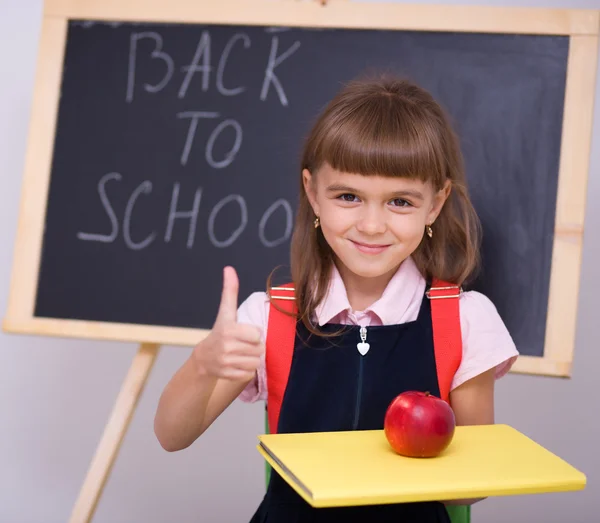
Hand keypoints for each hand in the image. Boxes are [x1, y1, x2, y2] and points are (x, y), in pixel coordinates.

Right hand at [193, 266, 262, 380]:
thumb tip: (229, 268)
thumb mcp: (225, 312)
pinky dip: (246, 371)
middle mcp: (226, 346)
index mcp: (228, 329)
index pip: (257, 334)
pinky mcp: (228, 375)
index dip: (254, 334)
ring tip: (239, 355)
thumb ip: (230, 291)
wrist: (204, 359)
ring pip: (256, 362)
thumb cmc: (220, 332)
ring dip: (251, 359)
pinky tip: (236, 365)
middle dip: (254, 347)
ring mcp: (226, 362)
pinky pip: (250, 373)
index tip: (243, 333)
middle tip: (242, 345)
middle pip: (259, 348)